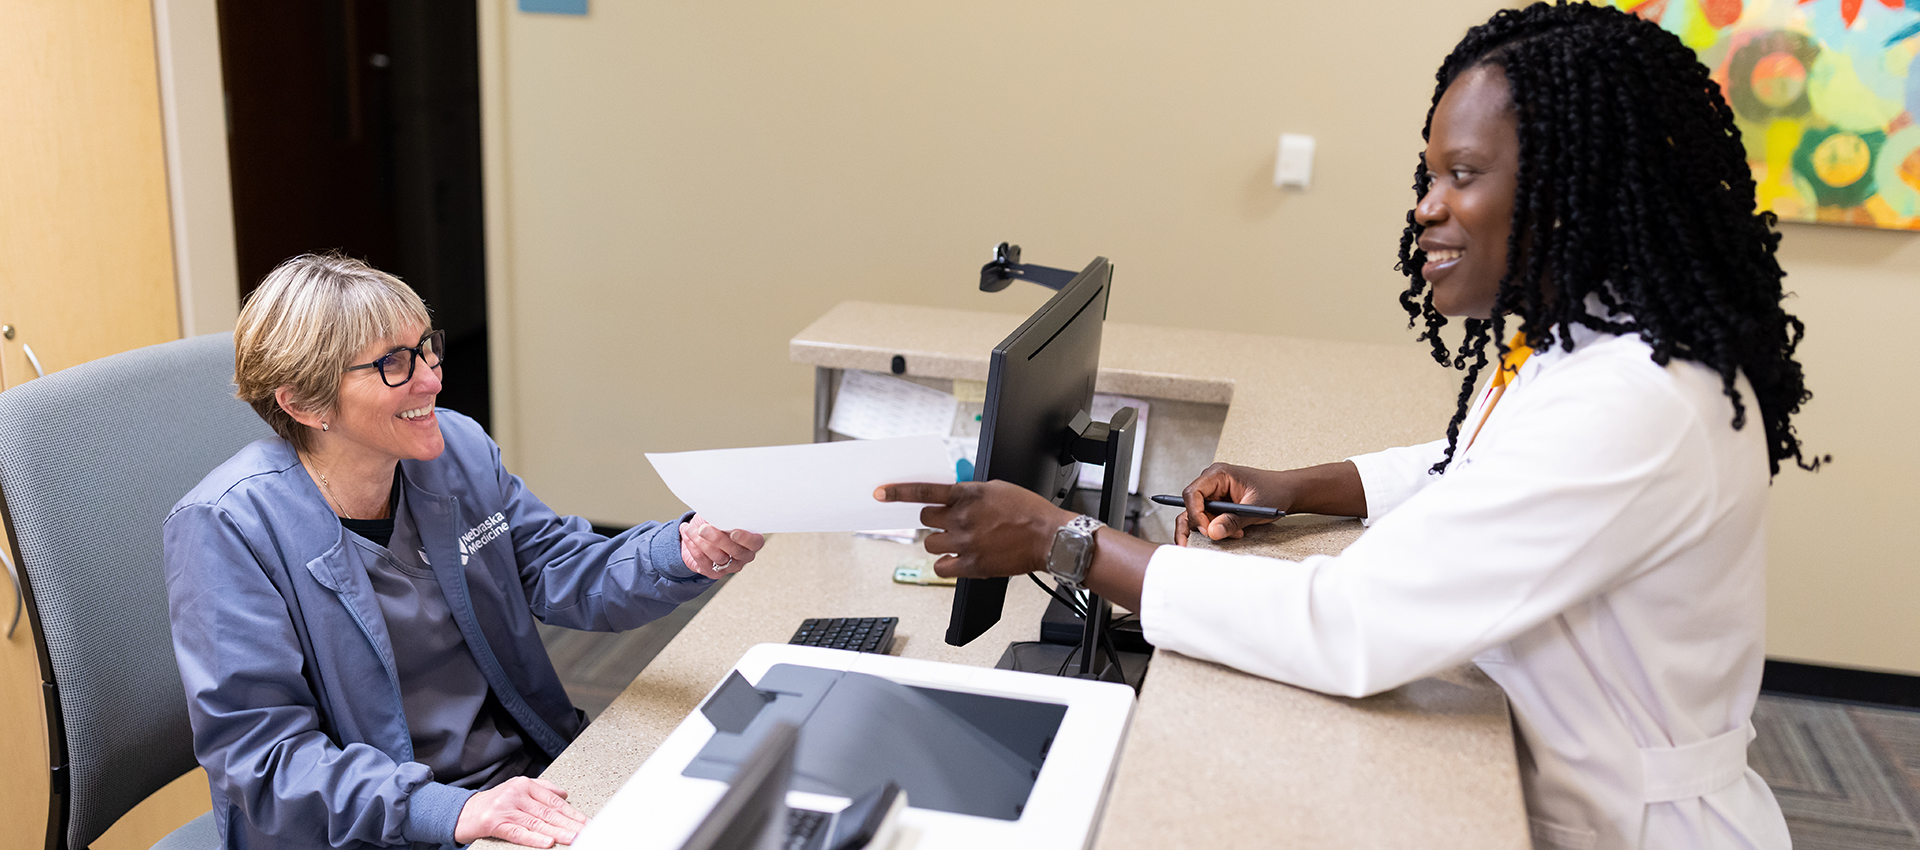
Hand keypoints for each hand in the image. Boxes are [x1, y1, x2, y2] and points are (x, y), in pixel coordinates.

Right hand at [453, 776, 586, 847]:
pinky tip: (548, 842)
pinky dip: (534, 838)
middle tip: (586, 831)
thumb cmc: (492, 803)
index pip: (554, 801)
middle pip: (549, 812)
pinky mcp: (494, 822)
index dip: (572, 813)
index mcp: (525, 785)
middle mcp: (517, 794)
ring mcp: (505, 808)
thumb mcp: (517, 789)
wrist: (461, 812)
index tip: (586, 822)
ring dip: (558, 832)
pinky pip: (518, 832)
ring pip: (537, 822)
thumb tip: (564, 795)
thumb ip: (542, 789)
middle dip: (570, 824)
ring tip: (574, 838)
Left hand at [681, 514, 765, 577]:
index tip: (733, 532)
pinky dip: (693, 547)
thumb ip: (722, 515)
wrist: (698, 535)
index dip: (746, 538)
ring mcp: (730, 566)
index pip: (755, 542)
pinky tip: (687, 536)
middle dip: (718, 539)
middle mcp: (744, 555)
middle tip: (703, 529)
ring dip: (701, 542)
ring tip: (689, 529)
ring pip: (718, 557)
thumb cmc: (714, 522)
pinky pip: (704, 561)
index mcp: (751, 540)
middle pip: (735, 551)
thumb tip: (717, 511)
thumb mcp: (719, 515)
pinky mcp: (715, 572)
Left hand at [874, 481, 1072, 578]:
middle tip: (950, 523)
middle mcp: (962, 518)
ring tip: (960, 541)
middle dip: (934, 520)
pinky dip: (946, 564)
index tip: (881, 493)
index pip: (924, 491)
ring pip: (930, 544)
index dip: (898, 492)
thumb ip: (971, 493)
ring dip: (941, 542)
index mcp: (968, 494)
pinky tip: (959, 559)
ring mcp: (965, 542)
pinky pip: (941, 567)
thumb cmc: (1030, 512)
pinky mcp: (972, 565)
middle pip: (926, 520)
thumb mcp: (998, 489)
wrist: (1050, 537)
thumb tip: (952, 498)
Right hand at [1175, 463, 1290, 544]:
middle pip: (1190, 506)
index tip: (1207, 530)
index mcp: (1218, 474)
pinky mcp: (1218, 505)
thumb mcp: (1255, 508)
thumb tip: (1212, 532)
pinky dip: (1216, 530)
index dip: (1196, 513)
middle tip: (1206, 540)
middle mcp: (1211, 483)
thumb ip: (1233, 521)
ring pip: (1197, 516)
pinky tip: (1234, 532)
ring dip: (1209, 529)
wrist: (1287, 492)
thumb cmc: (1275, 491)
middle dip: (1198, 525)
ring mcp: (1213, 494)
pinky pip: (1208, 520)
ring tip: (1232, 534)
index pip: (1193, 493)